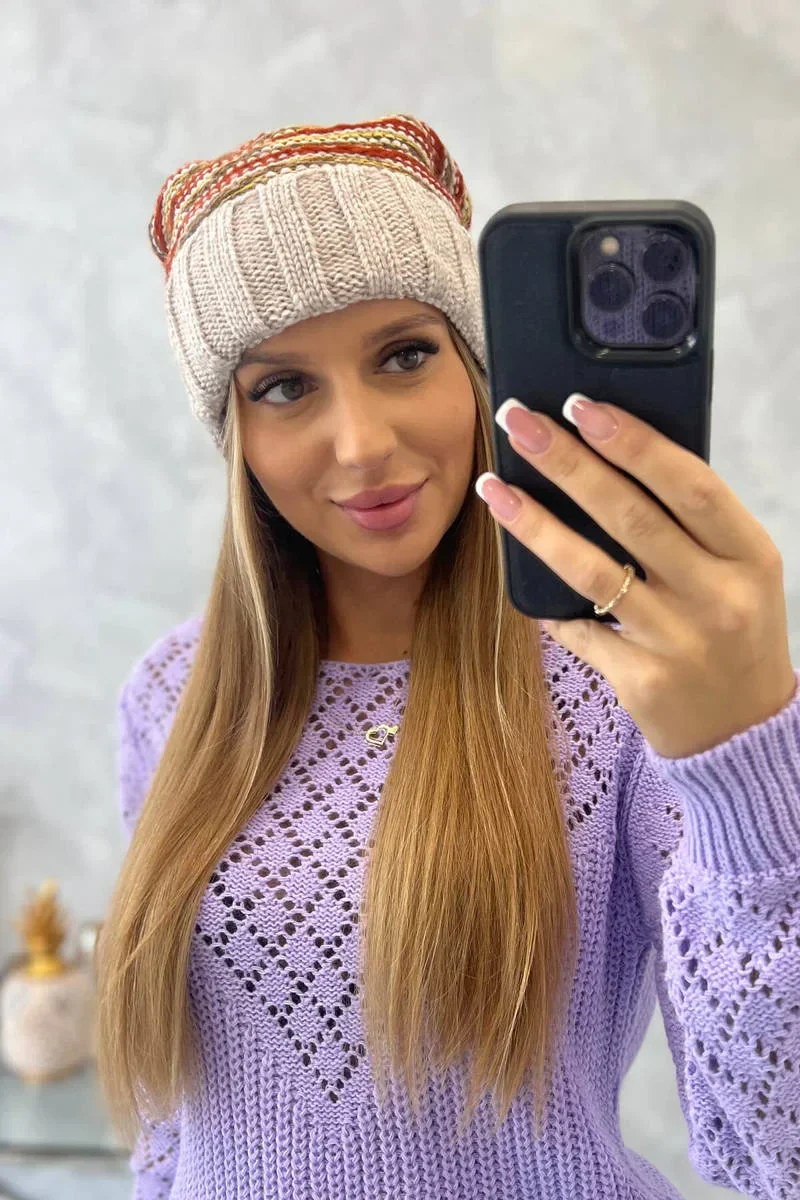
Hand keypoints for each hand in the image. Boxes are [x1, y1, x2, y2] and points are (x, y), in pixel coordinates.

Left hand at [475, 393, 796, 758]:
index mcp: (749, 556)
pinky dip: (547, 598)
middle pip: (631, 516)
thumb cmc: (734, 631)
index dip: (635, 442)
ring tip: (492, 487)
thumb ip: (692, 524)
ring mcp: (678, 642)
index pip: (690, 485)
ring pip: (592, 570)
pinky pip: (579, 627)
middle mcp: (718, 597)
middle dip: (568, 462)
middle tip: (520, 422)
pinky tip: (518, 568)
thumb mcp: (739, 572)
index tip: (583, 405)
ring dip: (534, 523)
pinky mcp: (641, 680)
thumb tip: (610, 455)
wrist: (743, 732)